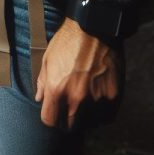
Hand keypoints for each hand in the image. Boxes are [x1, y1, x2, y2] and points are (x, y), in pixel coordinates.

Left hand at [35, 9, 122, 130]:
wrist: (95, 28)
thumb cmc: (68, 42)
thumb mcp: (47, 58)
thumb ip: (42, 82)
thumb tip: (39, 99)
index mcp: (56, 89)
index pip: (50, 120)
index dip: (51, 117)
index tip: (54, 112)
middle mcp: (76, 99)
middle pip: (69, 126)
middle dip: (67, 120)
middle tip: (69, 111)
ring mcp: (96, 100)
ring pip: (89, 124)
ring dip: (86, 119)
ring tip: (85, 106)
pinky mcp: (113, 97)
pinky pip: (107, 118)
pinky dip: (102, 115)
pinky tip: (98, 104)